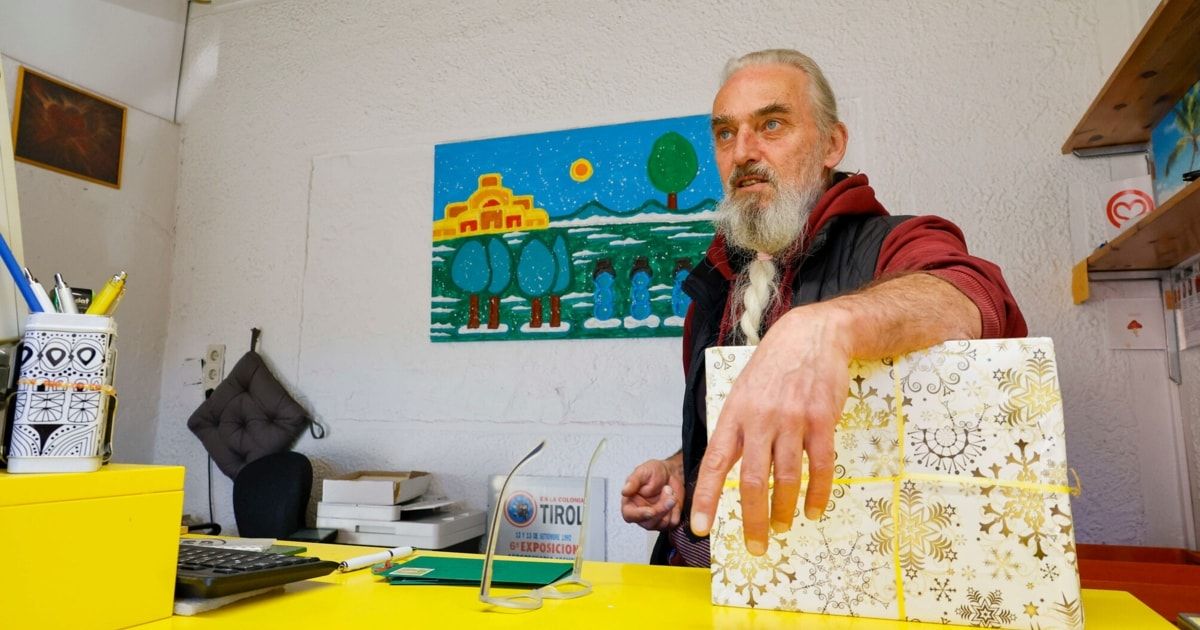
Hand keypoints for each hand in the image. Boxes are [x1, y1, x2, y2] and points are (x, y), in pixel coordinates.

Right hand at [620, 455, 684, 530]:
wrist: (670, 473)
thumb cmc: (653, 472)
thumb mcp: (642, 472)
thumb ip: (633, 481)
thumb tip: (624, 491)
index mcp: (630, 503)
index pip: (629, 516)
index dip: (639, 515)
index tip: (651, 511)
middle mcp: (641, 514)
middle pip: (648, 523)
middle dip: (660, 509)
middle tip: (667, 490)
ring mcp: (655, 519)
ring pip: (662, 524)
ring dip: (669, 506)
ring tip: (669, 489)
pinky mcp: (667, 520)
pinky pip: (673, 522)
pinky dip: (675, 510)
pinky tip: (673, 498)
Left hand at [689, 303, 852, 554]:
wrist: (811, 336)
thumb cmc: (772, 368)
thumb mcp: (742, 392)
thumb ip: (735, 429)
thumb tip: (724, 468)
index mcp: (734, 415)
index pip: (714, 463)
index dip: (706, 498)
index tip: (699, 527)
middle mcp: (760, 420)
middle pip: (752, 481)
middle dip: (752, 520)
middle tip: (755, 546)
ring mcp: (792, 420)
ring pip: (786, 479)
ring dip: (784, 511)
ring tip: (782, 528)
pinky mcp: (821, 421)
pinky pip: (820, 467)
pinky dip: (817, 495)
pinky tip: (812, 510)